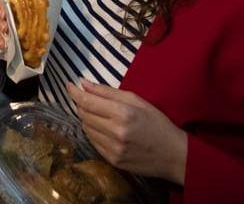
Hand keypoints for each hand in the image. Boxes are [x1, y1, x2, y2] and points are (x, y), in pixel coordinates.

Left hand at [69, 80, 187, 184]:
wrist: (173, 155)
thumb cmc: (157, 124)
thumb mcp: (137, 101)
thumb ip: (108, 92)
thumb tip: (84, 84)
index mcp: (123, 114)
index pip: (88, 102)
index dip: (75, 93)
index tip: (69, 85)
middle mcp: (116, 132)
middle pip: (84, 115)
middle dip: (82, 104)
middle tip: (87, 98)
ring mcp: (113, 149)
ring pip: (86, 129)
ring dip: (87, 118)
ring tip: (99, 114)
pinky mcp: (112, 160)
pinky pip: (93, 142)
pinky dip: (93, 132)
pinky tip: (103, 128)